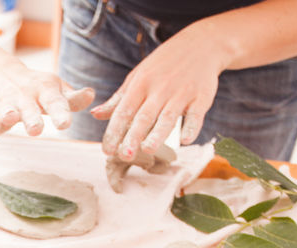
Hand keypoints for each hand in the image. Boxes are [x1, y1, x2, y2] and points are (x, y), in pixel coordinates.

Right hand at [0, 63, 93, 138]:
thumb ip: (72, 98)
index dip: (60, 112)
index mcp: (45, 90)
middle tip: (36, 130)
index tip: (64, 125)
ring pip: (9, 110)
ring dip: (9, 114)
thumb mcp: (55, 90)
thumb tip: (91, 95)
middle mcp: (26, 95)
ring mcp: (8, 103)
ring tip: (10, 118)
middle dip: (32, 118)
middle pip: (30, 108)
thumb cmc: (36, 88)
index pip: (54, 102)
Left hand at [92, 27, 221, 159]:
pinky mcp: (201, 97)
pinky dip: (191, 126)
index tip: (107, 150)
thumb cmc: (164, 64)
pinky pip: (195, 114)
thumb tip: (95, 115)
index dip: (114, 131)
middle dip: (133, 136)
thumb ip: (118, 98)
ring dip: (158, 134)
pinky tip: (185, 140)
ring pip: (168, 116)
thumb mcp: (138, 76)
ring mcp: (181, 93)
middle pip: (144, 116)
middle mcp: (160, 89)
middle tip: (125, 155)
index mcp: (141, 84)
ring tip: (148, 149)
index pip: (124, 111)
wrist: (201, 44)